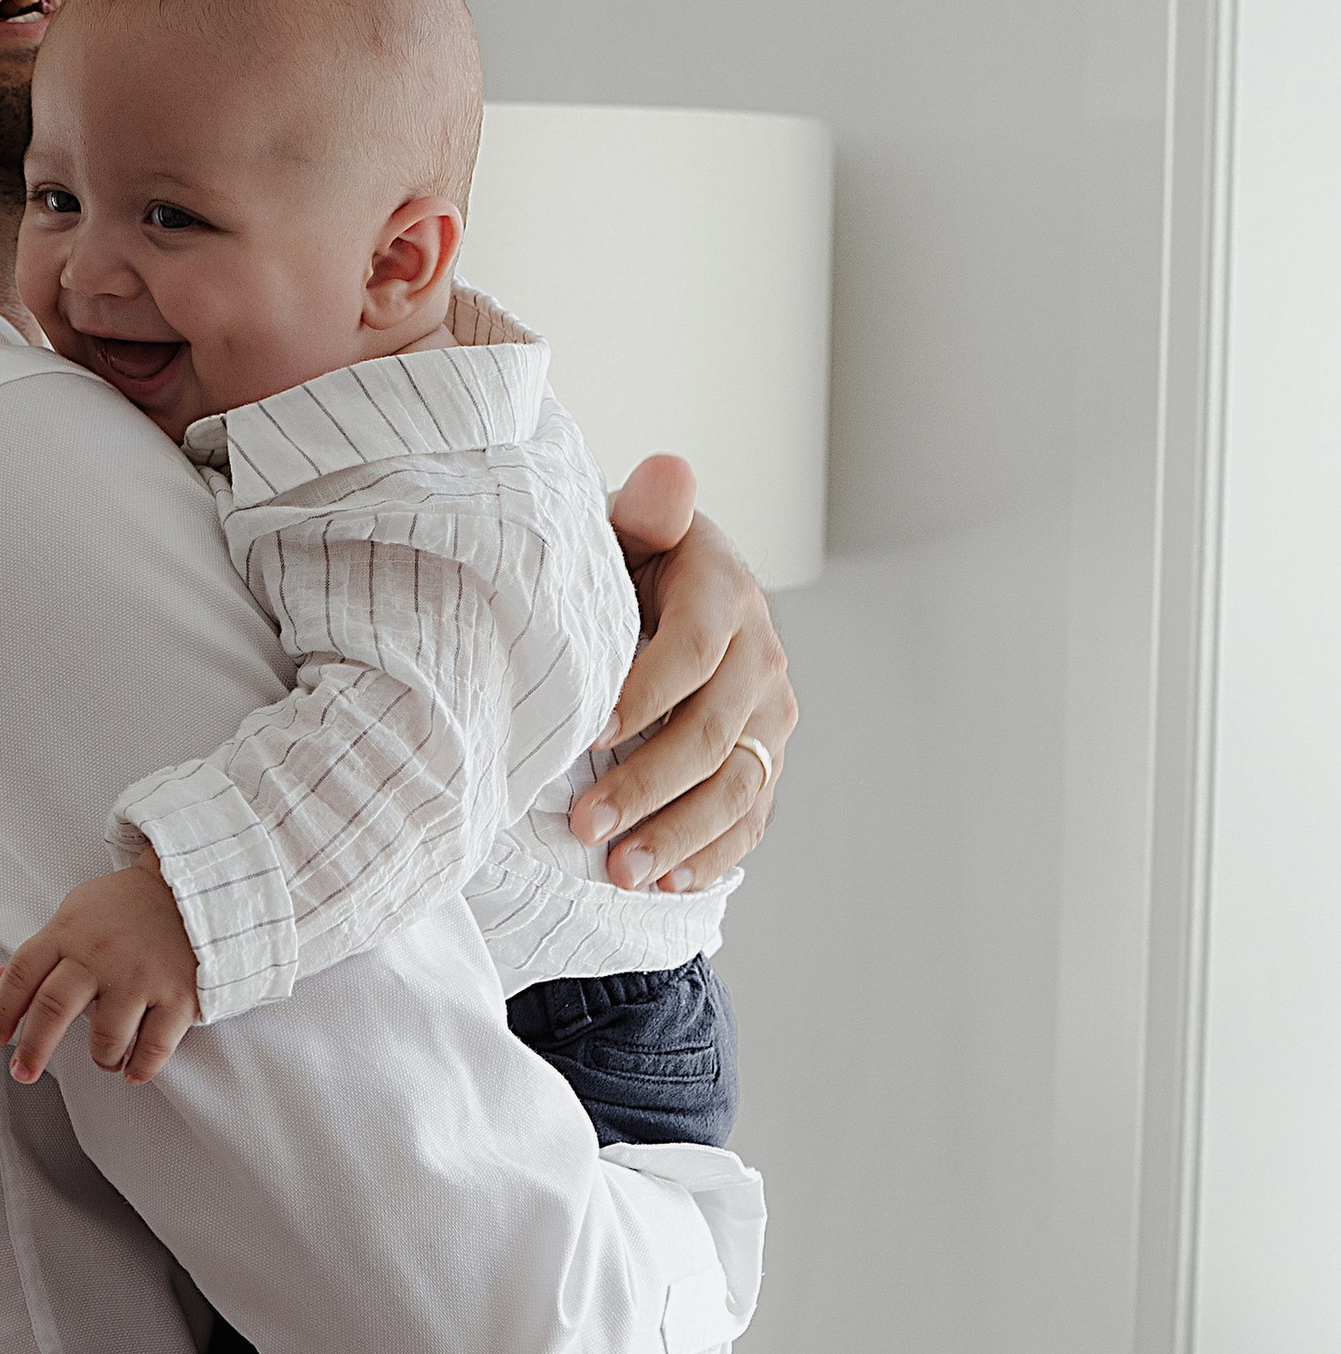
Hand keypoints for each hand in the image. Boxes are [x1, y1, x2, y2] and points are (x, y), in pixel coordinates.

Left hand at [0, 851, 202, 1084]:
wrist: (195, 887)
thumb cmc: (128, 906)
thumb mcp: (76, 913)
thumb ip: (43, 949)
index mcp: (68, 932)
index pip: (21, 975)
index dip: (2, 1011)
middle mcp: (99, 954)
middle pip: (53, 1010)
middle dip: (33, 1050)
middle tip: (24, 1073)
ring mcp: (140, 976)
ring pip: (106, 1038)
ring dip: (101, 1059)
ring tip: (106, 1061)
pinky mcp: (179, 994)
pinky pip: (155, 1046)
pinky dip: (142, 1067)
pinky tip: (133, 1071)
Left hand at [576, 455, 793, 894]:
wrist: (653, 595)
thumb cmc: (622, 566)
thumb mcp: (626, 530)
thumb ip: (644, 512)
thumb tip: (670, 471)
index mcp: (725, 591)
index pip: (693, 651)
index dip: (643, 695)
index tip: (588, 732)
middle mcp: (760, 655)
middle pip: (712, 732)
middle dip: (647, 785)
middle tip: (584, 824)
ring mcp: (770, 713)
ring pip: (736, 785)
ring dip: (678, 834)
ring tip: (620, 872)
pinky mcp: (767, 757)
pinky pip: (750, 818)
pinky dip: (711, 854)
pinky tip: (667, 882)